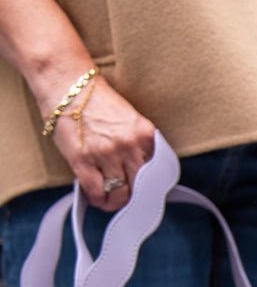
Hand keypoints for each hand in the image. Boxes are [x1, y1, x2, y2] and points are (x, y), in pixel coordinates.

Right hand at [48, 76, 154, 210]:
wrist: (68, 85)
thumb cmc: (96, 102)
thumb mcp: (129, 121)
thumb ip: (138, 145)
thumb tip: (141, 174)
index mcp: (144, 134)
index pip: (157, 171)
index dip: (151, 186)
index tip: (146, 192)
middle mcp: (128, 145)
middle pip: (141, 187)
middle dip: (135, 196)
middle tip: (128, 197)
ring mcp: (106, 154)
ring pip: (120, 193)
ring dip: (116, 201)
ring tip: (110, 199)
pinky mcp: (83, 160)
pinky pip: (97, 192)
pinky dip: (98, 200)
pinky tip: (97, 198)